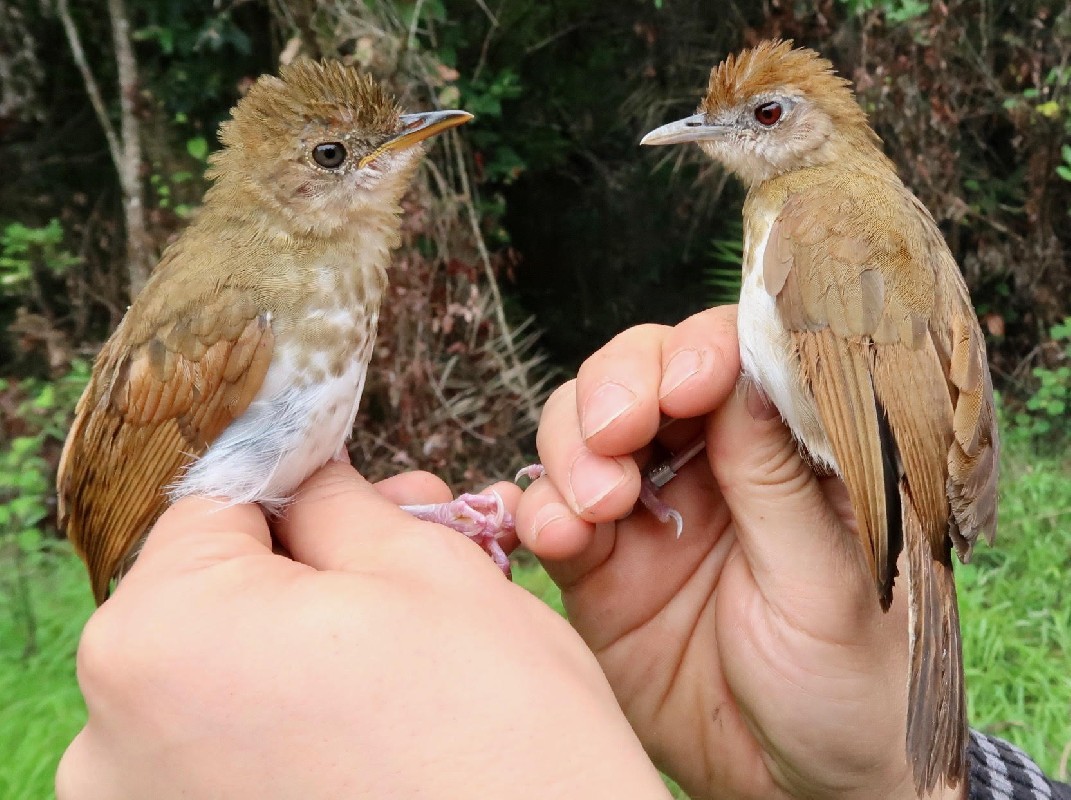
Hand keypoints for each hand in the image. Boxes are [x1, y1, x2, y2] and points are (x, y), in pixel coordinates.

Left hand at [56, 463, 670, 799]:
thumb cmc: (499, 738)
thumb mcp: (424, 569)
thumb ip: (337, 501)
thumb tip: (304, 476)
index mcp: (159, 636)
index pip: (215, 502)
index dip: (301, 485)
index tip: (363, 492)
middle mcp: (110, 737)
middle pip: (214, 593)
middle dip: (308, 567)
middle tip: (410, 559)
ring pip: (222, 673)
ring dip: (301, 644)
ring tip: (402, 650)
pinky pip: (224, 749)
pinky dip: (288, 721)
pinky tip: (372, 721)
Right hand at [514, 305, 964, 799]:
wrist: (792, 787)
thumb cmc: (849, 683)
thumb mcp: (827, 583)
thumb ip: (778, 480)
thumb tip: (746, 372)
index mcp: (785, 449)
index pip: (733, 356)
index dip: (699, 351)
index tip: (687, 387)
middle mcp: (709, 462)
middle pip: (639, 374)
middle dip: (616, 390)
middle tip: (616, 438)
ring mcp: (646, 509)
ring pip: (581, 430)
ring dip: (571, 448)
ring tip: (596, 506)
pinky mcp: (597, 563)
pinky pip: (551, 512)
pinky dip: (540, 510)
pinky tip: (558, 537)